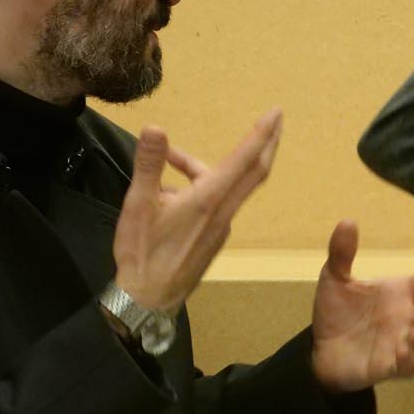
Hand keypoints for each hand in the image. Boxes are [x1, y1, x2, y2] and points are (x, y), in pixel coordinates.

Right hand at [112, 109, 282, 312]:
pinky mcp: (214, 238)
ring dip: (215, 166)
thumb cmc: (142, 253)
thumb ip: (148, 165)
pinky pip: (218, 203)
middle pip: (254, 172)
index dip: (261, 133)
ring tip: (171, 160)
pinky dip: (204, 186)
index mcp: (207, 200)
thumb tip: (154, 129)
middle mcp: (222, 212)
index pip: (244, 160)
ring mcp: (221, 227)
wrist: (148, 300)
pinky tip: (170, 192)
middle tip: (276, 120)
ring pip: (230, 187)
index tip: (276, 113)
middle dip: (266, 143)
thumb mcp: (137, 205)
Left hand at [310, 220, 413, 393]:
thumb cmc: (337, 313)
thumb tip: (347, 220)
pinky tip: (405, 351)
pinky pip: (405, 367)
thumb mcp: (335, 278)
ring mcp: (401, 343)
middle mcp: (407, 318)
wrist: (320, 350)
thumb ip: (342, 252)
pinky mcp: (388, 367)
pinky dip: (407, 360)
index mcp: (401, 293)